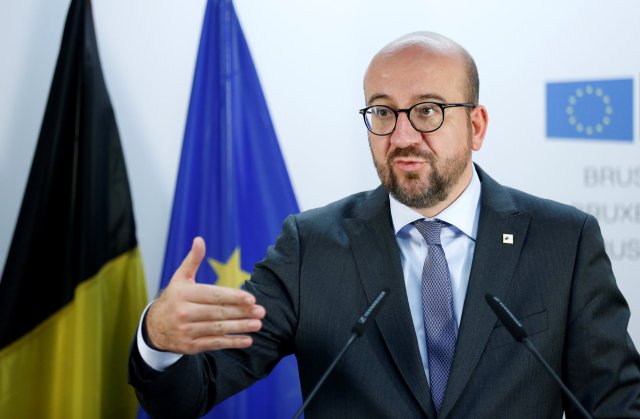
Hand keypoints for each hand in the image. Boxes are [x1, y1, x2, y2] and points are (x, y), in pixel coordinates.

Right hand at [145, 237, 264, 353]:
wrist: (153, 327)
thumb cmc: (174, 298)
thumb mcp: (180, 278)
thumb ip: (193, 260)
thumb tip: (199, 239)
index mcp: (184, 294)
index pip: (213, 295)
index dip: (233, 297)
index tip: (251, 299)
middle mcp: (184, 313)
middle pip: (218, 312)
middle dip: (241, 312)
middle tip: (261, 311)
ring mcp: (187, 331)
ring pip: (218, 329)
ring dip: (240, 327)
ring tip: (258, 324)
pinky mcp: (190, 346)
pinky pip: (214, 343)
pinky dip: (232, 342)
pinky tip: (248, 340)